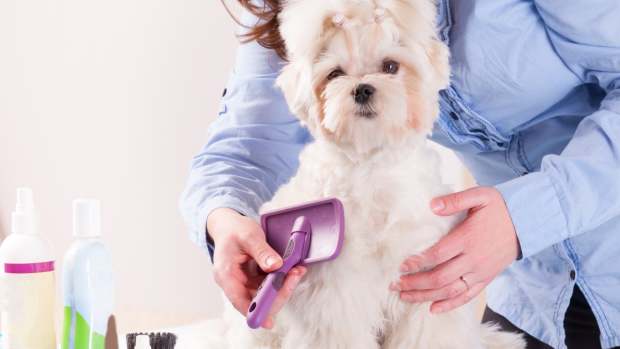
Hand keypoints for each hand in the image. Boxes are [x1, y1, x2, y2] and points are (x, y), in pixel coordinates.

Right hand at [207, 208, 306, 328]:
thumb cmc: (234, 231)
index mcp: (225, 275)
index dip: (254, 312)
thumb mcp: (249, 236)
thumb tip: (276, 266)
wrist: (229, 225)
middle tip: (295, 276)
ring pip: (264, 295)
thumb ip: (262, 251)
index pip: (239, 300)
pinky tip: (292, 270)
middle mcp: (233, 283)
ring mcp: (243, 283)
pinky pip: (268, 286)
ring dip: (282, 287)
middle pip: (255, 300)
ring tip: (297, 271)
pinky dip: (281, 280)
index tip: (269, 321)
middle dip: (278, 293)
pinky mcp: (253, 280)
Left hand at [391, 187, 519, 312]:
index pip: (438, 255)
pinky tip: (432, 309)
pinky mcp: (485, 279)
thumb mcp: (480, 196)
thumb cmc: (499, 207)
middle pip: (440, 278)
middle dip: (415, 283)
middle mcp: (473, 259)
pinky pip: (466, 297)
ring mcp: (480, 272)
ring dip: (425, 296)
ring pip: (449, 291)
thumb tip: (432, 205)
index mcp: (468, 238)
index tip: (401, 266)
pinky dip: (449, 305)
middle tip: (394, 284)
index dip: (418, 262)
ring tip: (404, 297)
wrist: (527, 223)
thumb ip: (455, 200)